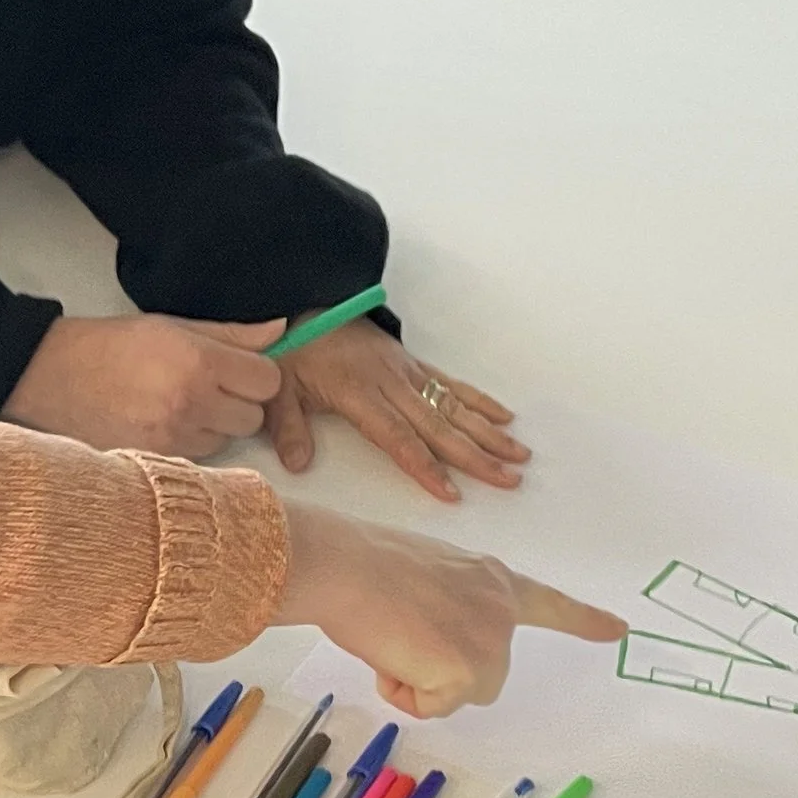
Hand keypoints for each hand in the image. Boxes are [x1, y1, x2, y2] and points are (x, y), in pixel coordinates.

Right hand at [3, 313, 287, 459]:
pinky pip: (198, 457)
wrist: (53, 376)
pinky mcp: (156, 458)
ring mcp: (174, 436)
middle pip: (253, 416)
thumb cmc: (112, 346)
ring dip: (214, 425)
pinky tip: (162, 422)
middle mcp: (191, 402)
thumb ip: (231, 333)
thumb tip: (279, 330)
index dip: (256, 374)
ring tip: (178, 404)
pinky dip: (189, 442)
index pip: (267, 381)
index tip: (239, 369)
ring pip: (227, 440)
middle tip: (207, 387)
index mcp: (199, 361)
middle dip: (239, 402)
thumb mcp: (173, 327)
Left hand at [267, 318, 527, 499]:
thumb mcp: (278, 391)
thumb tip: (297, 464)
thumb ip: (288, 428)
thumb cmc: (291, 352)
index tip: (452, 492)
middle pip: (439, 427)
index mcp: (359, 394)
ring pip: (454, 407)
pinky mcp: (413, 363)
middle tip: (509, 480)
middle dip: (476, 457)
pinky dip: (480, 401)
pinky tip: (505, 417)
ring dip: (489, 433)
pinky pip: (451, 384)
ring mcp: (407, 372)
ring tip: (520, 456)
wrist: (304, 305)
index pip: (398, 438)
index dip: (425, 466)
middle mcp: (392, 384)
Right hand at [274, 500, 623, 717]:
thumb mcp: (426, 576)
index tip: (619, 631)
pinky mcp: (469, 672)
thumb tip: (425, 641)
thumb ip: (448, 606)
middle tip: (400, 633)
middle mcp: (501, 610)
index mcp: (491, 580)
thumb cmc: (365, 565)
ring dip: (420, 682)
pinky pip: (432, 707)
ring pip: (459, 694)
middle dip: (441, 671)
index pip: (548, 603)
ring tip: (392, 639)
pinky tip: (390, 653)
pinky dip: (404, 693)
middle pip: (485, 675)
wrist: (346, 566)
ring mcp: (490, 642)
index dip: (584, 620)